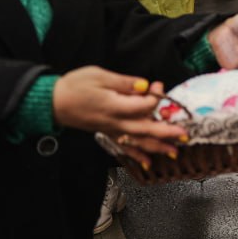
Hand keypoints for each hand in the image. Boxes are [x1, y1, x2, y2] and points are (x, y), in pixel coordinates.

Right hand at [52, 67, 185, 166]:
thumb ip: (124, 82)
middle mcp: (114, 122)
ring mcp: (110, 130)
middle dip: (166, 132)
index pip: (142, 106)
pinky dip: (137, 155)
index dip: (155, 97)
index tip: (159, 85)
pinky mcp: (106, 133)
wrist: (52, 102)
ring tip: (176, 151)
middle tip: (185, 134)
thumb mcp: (99, 76)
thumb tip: (145, 86)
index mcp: (113, 106)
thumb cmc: (75, 85)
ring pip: (137, 141)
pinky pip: (124, 147)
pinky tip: (148, 163)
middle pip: (144, 129)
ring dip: (157, 147)